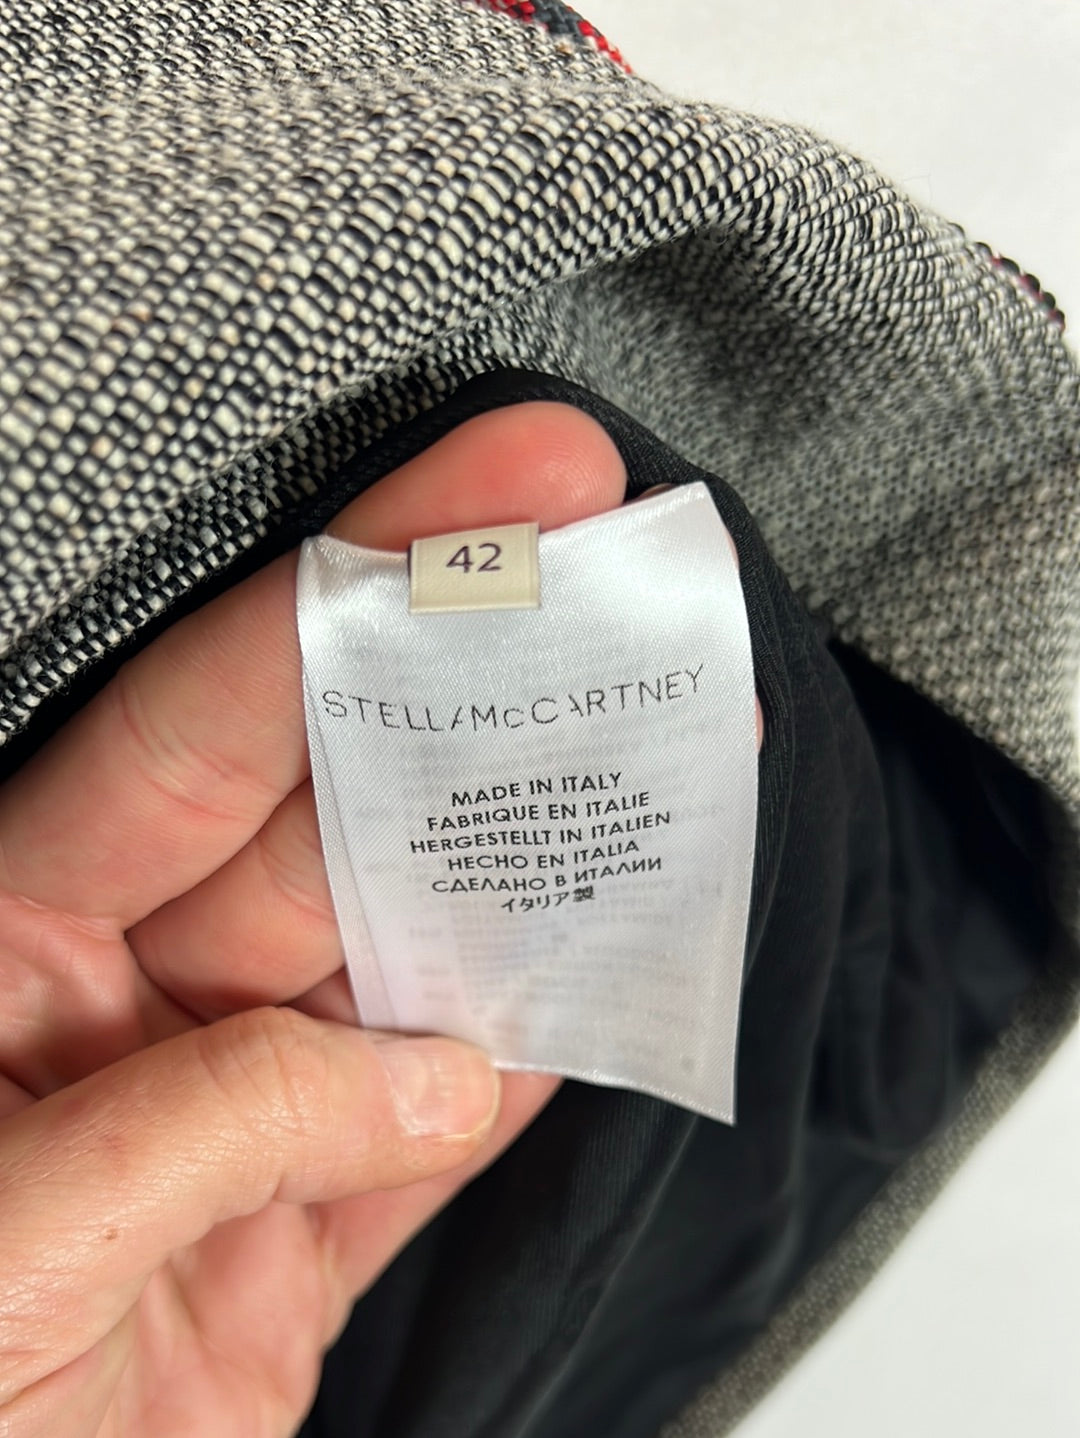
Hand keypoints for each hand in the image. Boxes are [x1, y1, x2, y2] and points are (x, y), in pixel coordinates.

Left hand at [0, 402, 627, 1437]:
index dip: (347, 604)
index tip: (483, 503)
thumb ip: (222, 1120)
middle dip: (475, 688)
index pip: (200, 729)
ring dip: (538, 858)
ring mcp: (232, 1113)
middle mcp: (124, 1008)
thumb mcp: (11, 1242)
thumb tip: (423, 1072)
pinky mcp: (305, 1227)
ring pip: (414, 950)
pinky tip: (615, 943)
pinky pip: (444, 1116)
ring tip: (654, 744)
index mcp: (4, 954)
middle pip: (334, 810)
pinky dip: (536, 1045)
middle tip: (601, 577)